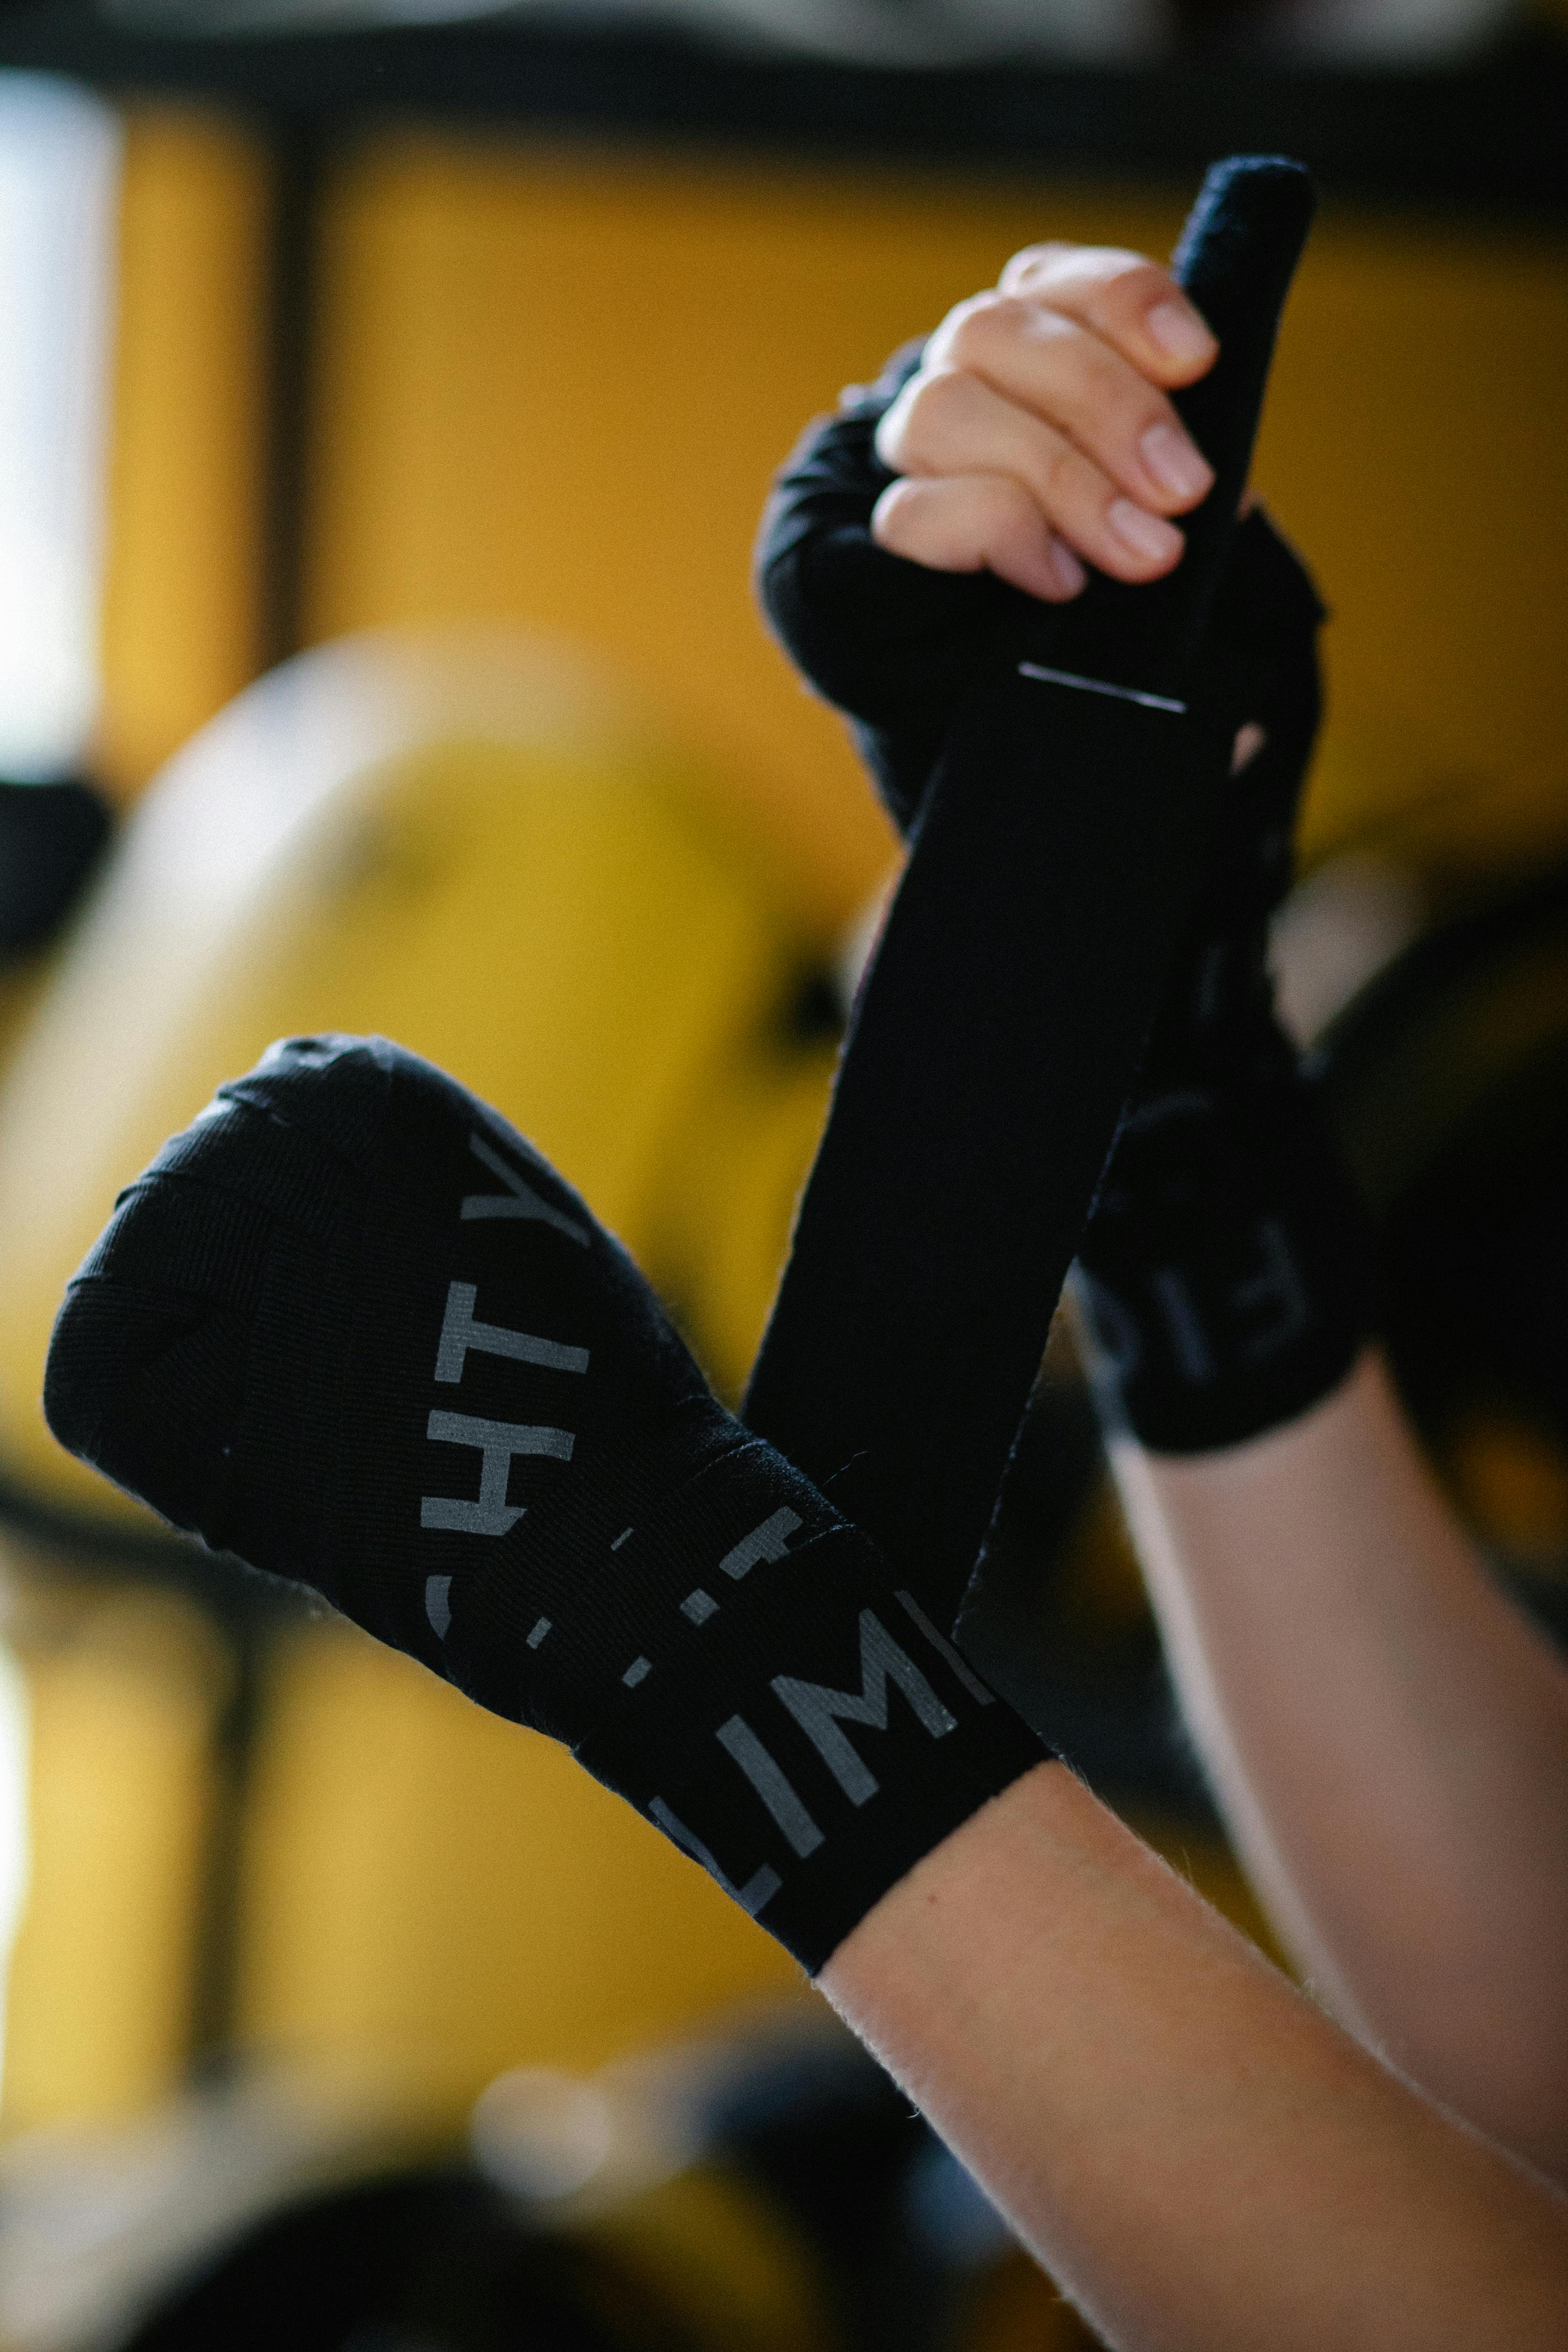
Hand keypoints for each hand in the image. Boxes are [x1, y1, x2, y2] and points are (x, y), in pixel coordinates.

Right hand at [869, 244, 1219, 602]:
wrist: (1084, 612)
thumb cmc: (1145, 515)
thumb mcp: (1180, 463)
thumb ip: (1184, 436)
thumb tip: (1190, 471)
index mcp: (1044, 315)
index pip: (1069, 277)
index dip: (1130, 306)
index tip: (1197, 362)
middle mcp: (969, 357)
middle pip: (994, 329)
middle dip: (1103, 407)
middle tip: (1182, 489)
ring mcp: (919, 433)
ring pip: (943, 408)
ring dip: (1058, 480)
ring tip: (1141, 552)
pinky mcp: (901, 521)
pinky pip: (914, 511)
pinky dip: (1003, 538)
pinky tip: (1066, 578)